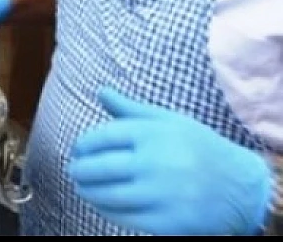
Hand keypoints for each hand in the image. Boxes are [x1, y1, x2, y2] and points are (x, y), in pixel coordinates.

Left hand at [68, 87, 271, 235]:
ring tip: (82, 187)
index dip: (82, 145)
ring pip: (105, 195)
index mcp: (152, 134)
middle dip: (79, 170)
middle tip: (74, 171)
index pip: (100, 138)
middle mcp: (155, 163)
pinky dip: (104, 209)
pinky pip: (121, 216)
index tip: (77, 150)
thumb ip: (130, 110)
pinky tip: (101, 203)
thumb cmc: (197, 148)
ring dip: (87, 191)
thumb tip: (101, 91)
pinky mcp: (165, 222)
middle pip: (97, 168)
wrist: (239, 187)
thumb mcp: (169, 121)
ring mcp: (161, 194)